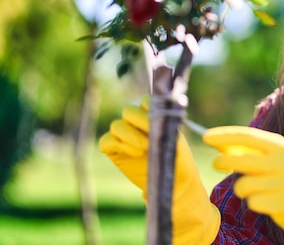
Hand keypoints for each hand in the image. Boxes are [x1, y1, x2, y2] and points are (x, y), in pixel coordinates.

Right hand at [99, 100, 219, 244]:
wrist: (171, 182)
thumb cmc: (176, 159)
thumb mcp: (175, 141)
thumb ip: (166, 127)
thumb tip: (160, 113)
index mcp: (153, 116)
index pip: (146, 102)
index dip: (149, 106)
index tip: (158, 118)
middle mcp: (136, 123)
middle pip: (128, 111)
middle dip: (138, 122)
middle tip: (149, 138)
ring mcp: (123, 136)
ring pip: (116, 125)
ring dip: (129, 135)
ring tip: (143, 148)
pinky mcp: (113, 150)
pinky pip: (106, 141)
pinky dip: (117, 145)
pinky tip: (134, 154)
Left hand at [204, 126, 283, 244]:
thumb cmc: (280, 176)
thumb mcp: (270, 158)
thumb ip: (248, 150)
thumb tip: (217, 142)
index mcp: (283, 147)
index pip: (249, 137)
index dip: (226, 136)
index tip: (206, 137)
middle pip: (243, 160)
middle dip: (224, 161)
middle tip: (215, 163)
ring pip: (244, 185)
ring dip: (242, 188)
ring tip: (252, 188)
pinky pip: (252, 202)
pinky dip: (253, 202)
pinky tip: (264, 201)